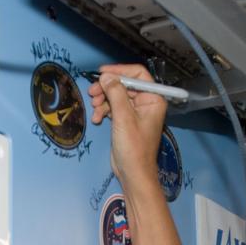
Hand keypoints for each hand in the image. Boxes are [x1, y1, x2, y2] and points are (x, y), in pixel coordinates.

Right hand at [88, 63, 167, 193]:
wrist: (133, 173)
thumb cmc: (134, 148)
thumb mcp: (123, 117)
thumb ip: (115, 93)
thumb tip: (106, 76)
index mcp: (153, 99)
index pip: (138, 75)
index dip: (120, 71)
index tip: (102, 73)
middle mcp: (146, 103)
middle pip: (124, 84)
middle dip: (107, 88)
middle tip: (92, 92)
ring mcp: (135, 112)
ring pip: (116, 96)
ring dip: (103, 100)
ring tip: (94, 109)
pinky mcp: (126, 121)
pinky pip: (113, 108)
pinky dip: (103, 111)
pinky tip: (96, 119)